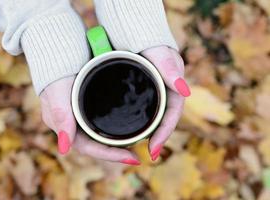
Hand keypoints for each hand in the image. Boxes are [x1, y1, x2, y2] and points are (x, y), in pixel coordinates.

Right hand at [40, 76, 139, 164]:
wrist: (58, 52)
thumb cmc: (56, 70)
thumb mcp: (58, 91)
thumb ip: (61, 116)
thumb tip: (64, 149)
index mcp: (63, 125)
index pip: (88, 148)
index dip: (109, 155)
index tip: (132, 158)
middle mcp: (70, 124)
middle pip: (94, 145)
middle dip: (115, 152)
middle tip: (137, 156)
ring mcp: (77, 115)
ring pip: (98, 136)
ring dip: (114, 143)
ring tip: (135, 145)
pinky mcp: (84, 105)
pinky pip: (99, 122)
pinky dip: (112, 128)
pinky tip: (125, 126)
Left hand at [142, 46, 189, 160]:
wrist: (138, 30)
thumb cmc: (149, 40)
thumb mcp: (160, 53)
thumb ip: (169, 68)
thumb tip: (184, 91)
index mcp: (174, 84)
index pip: (173, 114)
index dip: (165, 133)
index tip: (154, 151)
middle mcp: (167, 89)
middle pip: (165, 118)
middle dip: (159, 137)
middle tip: (149, 154)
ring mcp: (156, 90)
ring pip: (156, 114)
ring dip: (151, 131)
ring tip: (141, 147)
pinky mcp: (145, 89)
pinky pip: (147, 107)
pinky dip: (143, 120)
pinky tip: (133, 127)